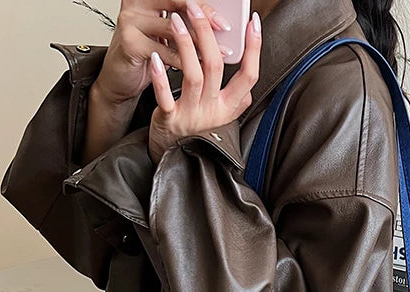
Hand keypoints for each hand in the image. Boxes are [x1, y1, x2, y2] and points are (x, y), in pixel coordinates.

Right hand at [94, 0, 235, 106]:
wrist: (121, 78)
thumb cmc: (147, 55)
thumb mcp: (169, 36)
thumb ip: (186, 26)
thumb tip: (220, 26)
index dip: (203, 4)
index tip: (224, 17)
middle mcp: (137, 3)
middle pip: (176, 2)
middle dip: (203, 16)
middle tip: (224, 28)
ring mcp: (131, 21)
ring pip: (172, 28)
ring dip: (199, 42)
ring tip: (218, 53)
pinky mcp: (129, 43)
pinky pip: (164, 51)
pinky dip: (183, 61)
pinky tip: (198, 68)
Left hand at [148, 4, 261, 165]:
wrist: (175, 159)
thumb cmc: (196, 132)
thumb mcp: (222, 115)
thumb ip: (236, 96)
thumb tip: (249, 70)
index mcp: (230, 108)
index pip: (249, 76)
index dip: (254, 49)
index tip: (253, 23)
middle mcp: (214, 111)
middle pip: (217, 68)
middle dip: (208, 33)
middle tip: (198, 8)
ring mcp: (192, 117)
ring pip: (193, 76)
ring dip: (185, 45)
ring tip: (178, 20)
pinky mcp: (170, 121)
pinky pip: (165, 98)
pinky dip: (160, 77)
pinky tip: (155, 58)